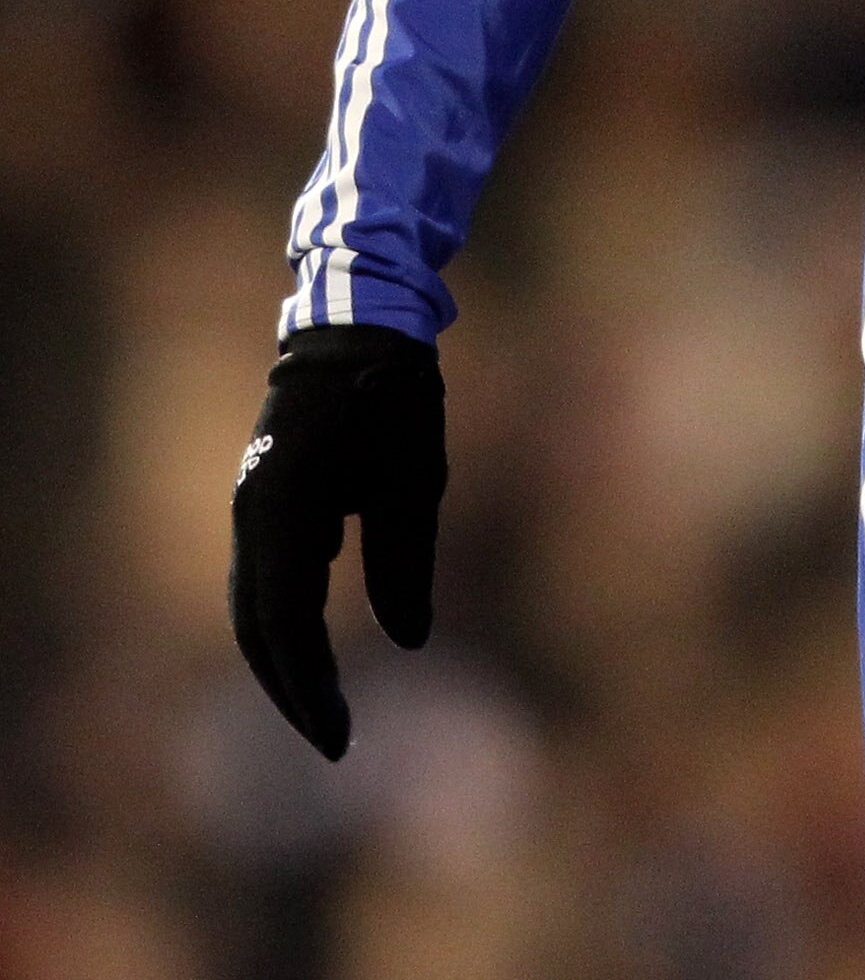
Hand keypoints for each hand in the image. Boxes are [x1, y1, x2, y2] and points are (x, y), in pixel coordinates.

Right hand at [229, 323, 447, 757]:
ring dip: (284, 658)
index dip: (309, 688)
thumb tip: (410, 640)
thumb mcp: (412, 477)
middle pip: (256, 627)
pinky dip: (287, 620)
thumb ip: (405, 560)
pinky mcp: (270, 498)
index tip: (340, 739)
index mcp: (283, 512)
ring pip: (255, 604)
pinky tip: (316, 645)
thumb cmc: (392, 393)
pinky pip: (268, 576)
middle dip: (290, 688)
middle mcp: (254, 516)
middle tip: (333, 741)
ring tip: (324, 707)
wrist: (357, 322)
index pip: (285, 626)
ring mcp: (256, 507)